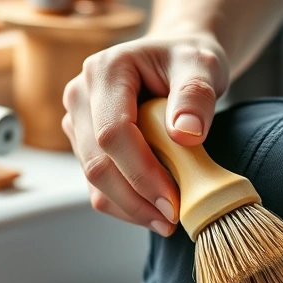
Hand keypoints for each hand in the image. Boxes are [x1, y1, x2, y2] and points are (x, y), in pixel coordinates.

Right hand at [61, 33, 229, 234]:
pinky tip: (155, 212)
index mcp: (105, 70)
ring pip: (94, 181)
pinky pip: (99, 187)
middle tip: (173, 220)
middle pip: (97, 163)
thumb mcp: (204, 65)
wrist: (175, 62)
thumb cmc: (189, 61)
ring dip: (131, 208)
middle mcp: (80, 95)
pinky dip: (127, 206)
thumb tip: (185, 133)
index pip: (113, 133)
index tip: (173, 199)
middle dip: (136, 199)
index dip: (141, 172)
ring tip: (169, 220)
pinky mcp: (84, 145)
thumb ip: (197, 94)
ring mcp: (78, 122)